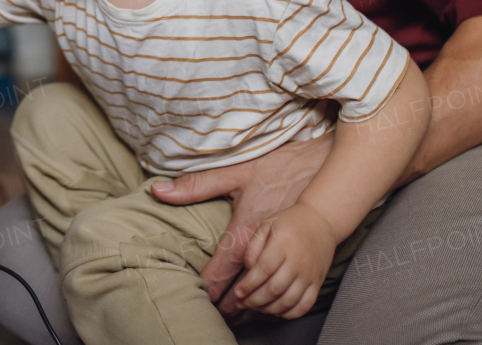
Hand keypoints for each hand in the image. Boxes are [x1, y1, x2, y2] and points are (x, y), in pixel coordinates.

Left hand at [150, 132, 332, 316]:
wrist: (322, 167)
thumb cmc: (278, 169)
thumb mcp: (234, 173)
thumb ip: (195, 186)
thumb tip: (158, 191)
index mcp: (246, 232)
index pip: (220, 272)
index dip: (207, 289)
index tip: (196, 298)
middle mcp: (270, 252)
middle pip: (244, 293)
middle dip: (229, 306)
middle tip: (214, 313)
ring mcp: (294, 262)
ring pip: (270, 300)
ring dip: (253, 309)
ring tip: (236, 314)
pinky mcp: (312, 265)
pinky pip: (295, 299)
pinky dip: (280, 305)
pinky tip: (268, 305)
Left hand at [233, 202, 335, 318]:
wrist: (321, 221)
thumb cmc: (289, 223)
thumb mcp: (267, 225)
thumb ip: (254, 246)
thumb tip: (249, 270)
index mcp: (282, 244)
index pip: (264, 270)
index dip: (249, 284)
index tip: (237, 293)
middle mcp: (298, 261)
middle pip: (274, 289)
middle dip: (254, 300)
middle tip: (241, 303)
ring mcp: (309, 274)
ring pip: (289, 300)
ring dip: (269, 309)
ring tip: (256, 307)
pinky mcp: (318, 282)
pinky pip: (306, 304)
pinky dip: (291, 313)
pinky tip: (277, 311)